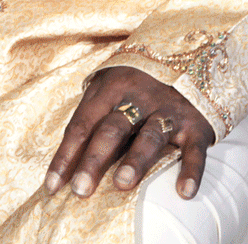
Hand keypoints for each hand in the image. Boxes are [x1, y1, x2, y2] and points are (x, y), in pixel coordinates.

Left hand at [44, 65, 214, 200]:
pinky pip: (194, 150)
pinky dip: (191, 171)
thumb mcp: (111, 84)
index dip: (65, 156)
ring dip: (135, 160)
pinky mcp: (196, 125)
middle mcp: (139, 98)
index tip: (51, 186)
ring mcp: (169, 111)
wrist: (190, 55)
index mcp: (112, 88)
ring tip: (122, 184)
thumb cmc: (139, 80)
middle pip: (111, 130)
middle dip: (94, 160)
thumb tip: (66, 159)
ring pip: (150, 136)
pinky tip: (184, 193)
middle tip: (80, 190)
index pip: (82, 124)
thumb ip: (92, 113)